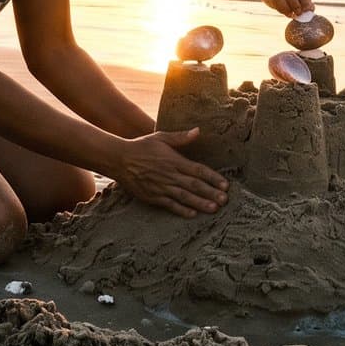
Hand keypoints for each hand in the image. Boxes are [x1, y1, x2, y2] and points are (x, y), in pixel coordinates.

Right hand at [109, 128, 228, 216]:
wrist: (119, 159)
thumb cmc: (141, 146)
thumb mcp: (161, 137)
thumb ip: (181, 137)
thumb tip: (198, 131)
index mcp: (174, 160)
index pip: (198, 170)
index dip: (213, 178)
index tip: (225, 185)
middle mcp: (170, 175)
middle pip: (194, 185)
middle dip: (211, 193)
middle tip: (225, 200)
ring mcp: (161, 187)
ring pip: (184, 197)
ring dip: (200, 203)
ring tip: (214, 209)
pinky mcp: (152, 196)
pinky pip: (169, 205)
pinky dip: (181, 210)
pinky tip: (192, 214)